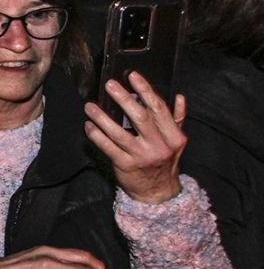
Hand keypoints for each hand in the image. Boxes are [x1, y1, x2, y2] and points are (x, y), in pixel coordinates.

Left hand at [84, 73, 185, 204]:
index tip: (133, 75)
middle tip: (109, 84)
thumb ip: (176, 118)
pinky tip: (89, 125)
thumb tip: (180, 97)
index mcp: (174, 136)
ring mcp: (141, 156)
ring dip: (102, 117)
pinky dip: (96, 135)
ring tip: (90, 106)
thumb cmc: (165, 161)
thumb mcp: (175, 141)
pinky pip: (107, 147)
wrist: (158, 192)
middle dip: (123, 99)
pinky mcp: (125, 165)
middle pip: (139, 117)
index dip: (145, 90)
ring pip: (118, 132)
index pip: (158, 108)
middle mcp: (159, 145)